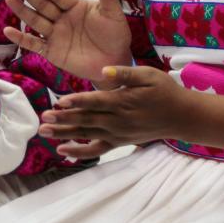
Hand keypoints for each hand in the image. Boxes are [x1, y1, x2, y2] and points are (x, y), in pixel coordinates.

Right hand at [4, 0, 131, 83]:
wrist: (115, 61)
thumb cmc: (115, 34)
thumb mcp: (113, 13)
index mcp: (75, 6)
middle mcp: (62, 18)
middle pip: (44, 6)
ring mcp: (55, 35)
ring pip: (36, 21)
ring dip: (23, 11)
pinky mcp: (52, 51)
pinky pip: (34, 44)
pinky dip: (21, 38)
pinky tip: (8, 31)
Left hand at [38, 65, 188, 158]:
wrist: (180, 116)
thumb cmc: (164, 90)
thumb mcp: (149, 75)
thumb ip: (126, 73)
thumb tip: (104, 71)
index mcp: (123, 101)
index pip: (95, 101)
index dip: (77, 102)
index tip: (59, 102)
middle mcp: (117, 120)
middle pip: (86, 120)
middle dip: (63, 119)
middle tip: (43, 118)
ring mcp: (117, 134)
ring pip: (86, 134)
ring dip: (64, 133)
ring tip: (45, 132)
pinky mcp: (118, 142)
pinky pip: (96, 149)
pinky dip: (79, 152)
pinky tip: (62, 150)